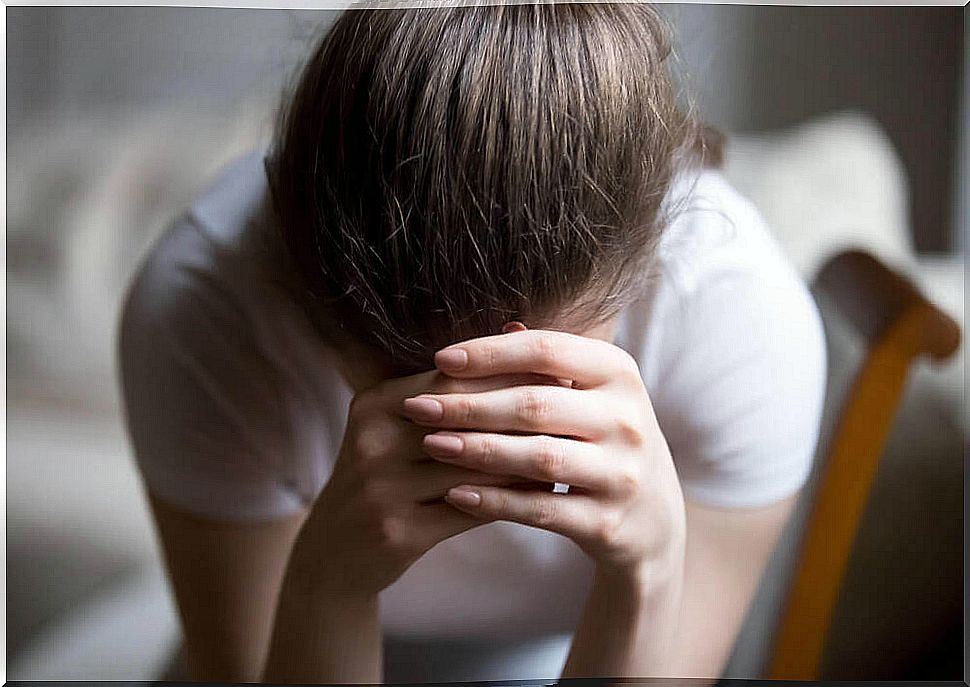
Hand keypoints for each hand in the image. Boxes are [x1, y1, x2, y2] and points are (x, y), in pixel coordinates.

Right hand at [289, 366, 561, 595]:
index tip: (561, 373)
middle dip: (525, 413)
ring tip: (571, 447)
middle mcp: (372, 441)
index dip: (511, 374)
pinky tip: (545, 491)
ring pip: (475, 465)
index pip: (455, 378)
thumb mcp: (402, 422)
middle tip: (577, 409)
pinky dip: (513, 498)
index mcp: (375, 403)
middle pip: (465, 419)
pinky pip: (472, 508)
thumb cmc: (387, 473)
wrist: (336, 550)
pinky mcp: (398, 533)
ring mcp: (382, 489)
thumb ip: (456, 384)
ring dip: (528, 457)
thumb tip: (518, 328)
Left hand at [402, 328, 686, 578]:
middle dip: (469, 404)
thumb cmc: (604, 438)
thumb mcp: (592, 393)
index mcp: (619, 374)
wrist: (653, 517)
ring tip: (430, 444)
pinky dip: (495, 501)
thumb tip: (503, 323)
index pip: (547, 350)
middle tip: (419, 408)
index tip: (440, 359)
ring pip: (537, 458)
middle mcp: (626, 420)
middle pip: (536, 405)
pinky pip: (540, 510)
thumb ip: (551, 362)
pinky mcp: (606, 524)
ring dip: (476, 450)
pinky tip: (455, 494)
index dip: (490, 353)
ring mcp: (620, 474)